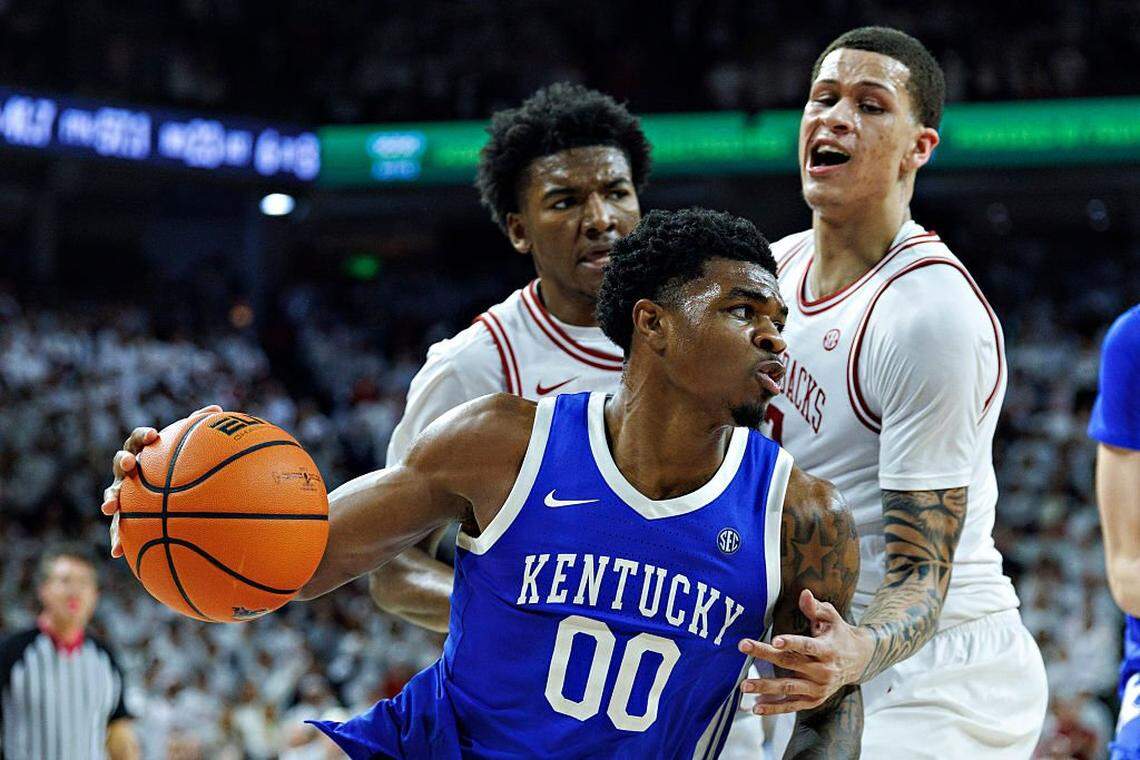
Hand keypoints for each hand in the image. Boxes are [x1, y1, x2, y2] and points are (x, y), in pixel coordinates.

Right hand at [100, 405, 221, 557]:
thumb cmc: (176, 468)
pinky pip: (118, 528)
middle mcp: (129, 471)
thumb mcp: (186, 451)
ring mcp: (123, 492)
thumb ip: (199, 428)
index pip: (138, 439)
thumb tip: (218, 409)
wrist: (165, 493)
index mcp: (143, 453)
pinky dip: (117, 539)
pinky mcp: (123, 515)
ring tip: (109, 507)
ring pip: (112, 493)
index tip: (154, 435)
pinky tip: (117, 552)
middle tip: (130, 464)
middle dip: (123, 461)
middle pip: (120, 462)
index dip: (143, 436)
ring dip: (110, 498)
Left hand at [737, 588, 870, 714]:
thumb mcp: (832, 618)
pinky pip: (791, 706)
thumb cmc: (839, 635)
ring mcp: (818, 688)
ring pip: (788, 688)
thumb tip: (804, 593)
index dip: (791, 643)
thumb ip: (816, 608)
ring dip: (765, 687)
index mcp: (828, 650)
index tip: (775, 641)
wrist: (858, 661)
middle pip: (790, 663)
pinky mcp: (813, 700)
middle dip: (765, 655)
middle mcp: (824, 671)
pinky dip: (774, 708)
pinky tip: (756, 707)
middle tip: (744, 646)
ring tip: (744, 685)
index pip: (808, 646)